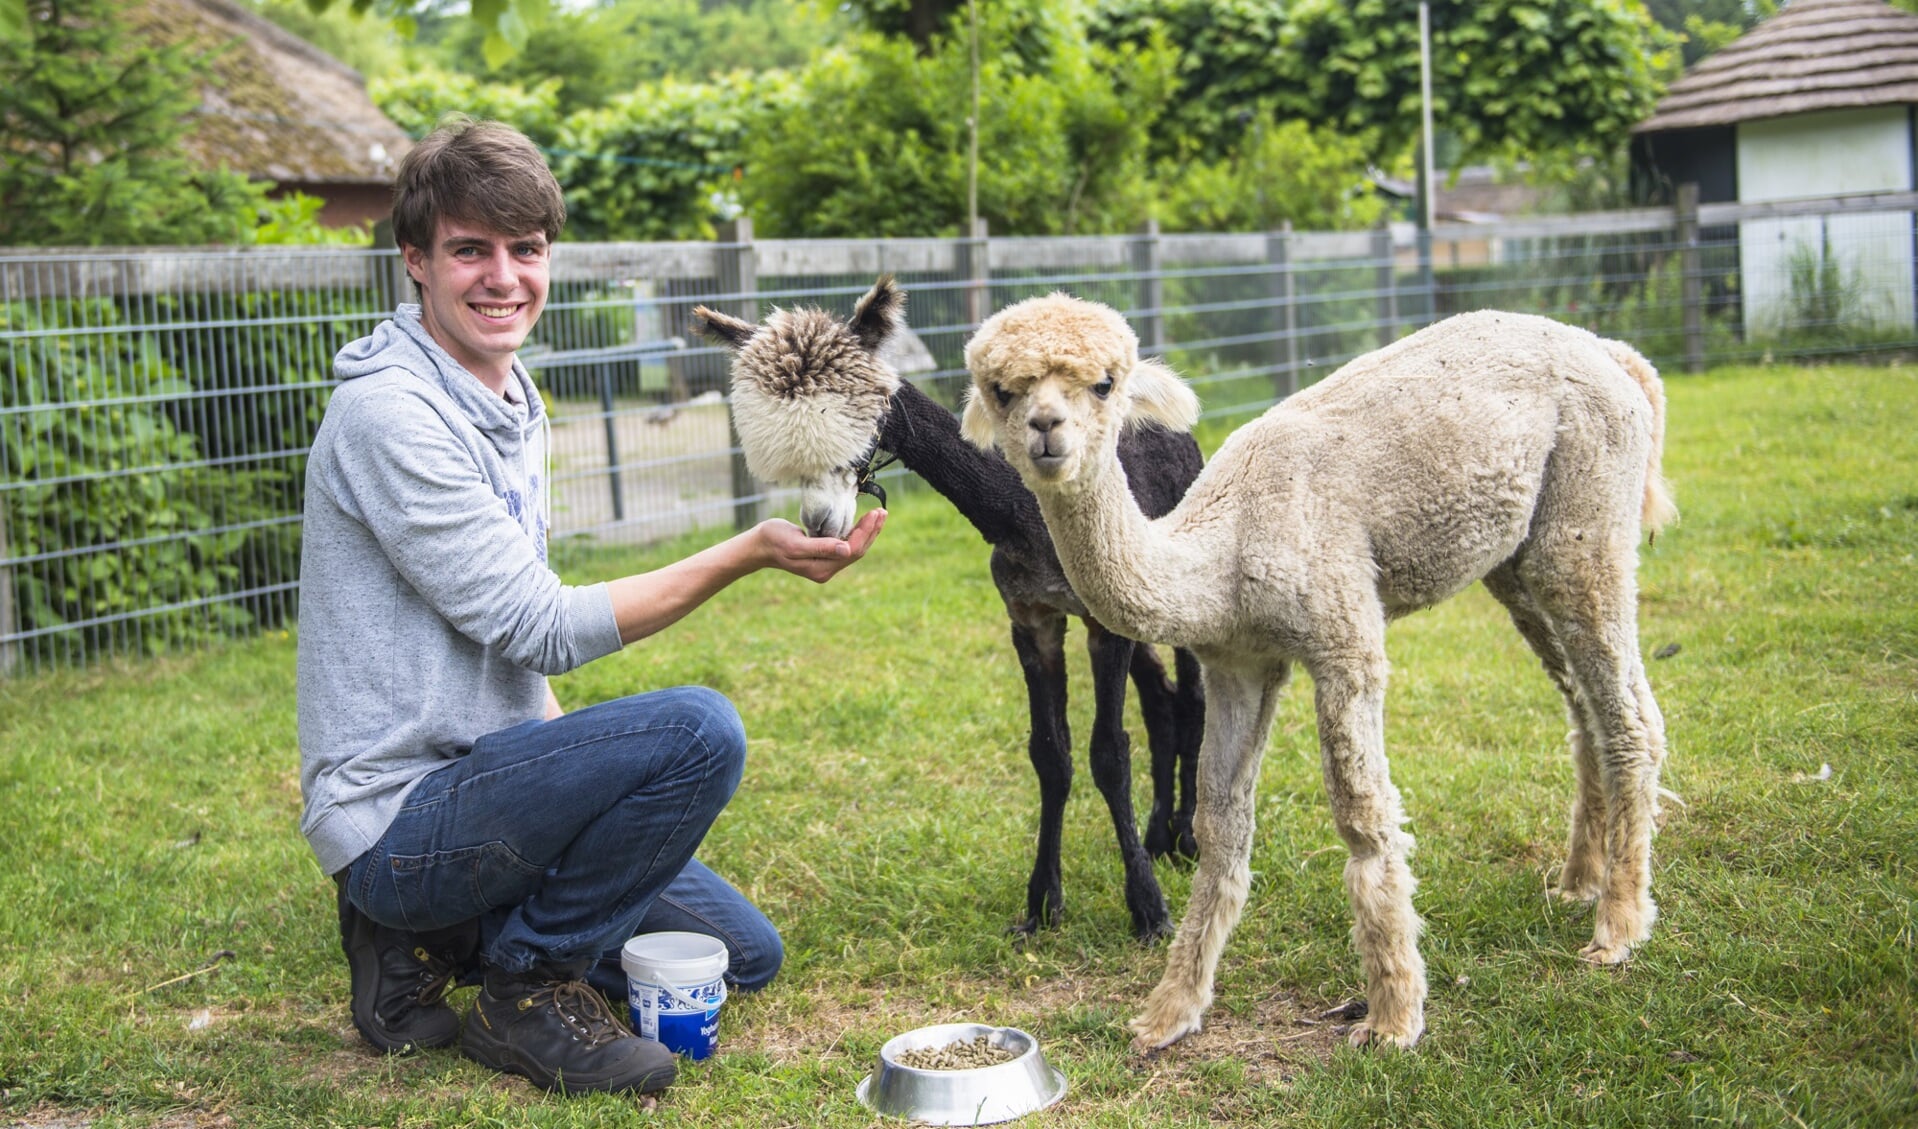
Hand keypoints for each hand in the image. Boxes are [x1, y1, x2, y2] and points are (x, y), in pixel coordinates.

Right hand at [756, 508, 885, 582]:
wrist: (759, 546)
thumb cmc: (773, 540)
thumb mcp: (796, 543)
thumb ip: (821, 547)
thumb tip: (846, 549)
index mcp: (822, 568)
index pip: (852, 550)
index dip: (866, 532)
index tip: (875, 514)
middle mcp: (827, 569)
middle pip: (857, 551)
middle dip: (871, 531)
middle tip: (883, 512)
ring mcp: (826, 564)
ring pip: (854, 548)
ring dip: (867, 531)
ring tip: (879, 515)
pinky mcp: (823, 556)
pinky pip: (845, 545)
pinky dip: (856, 532)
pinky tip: (863, 523)